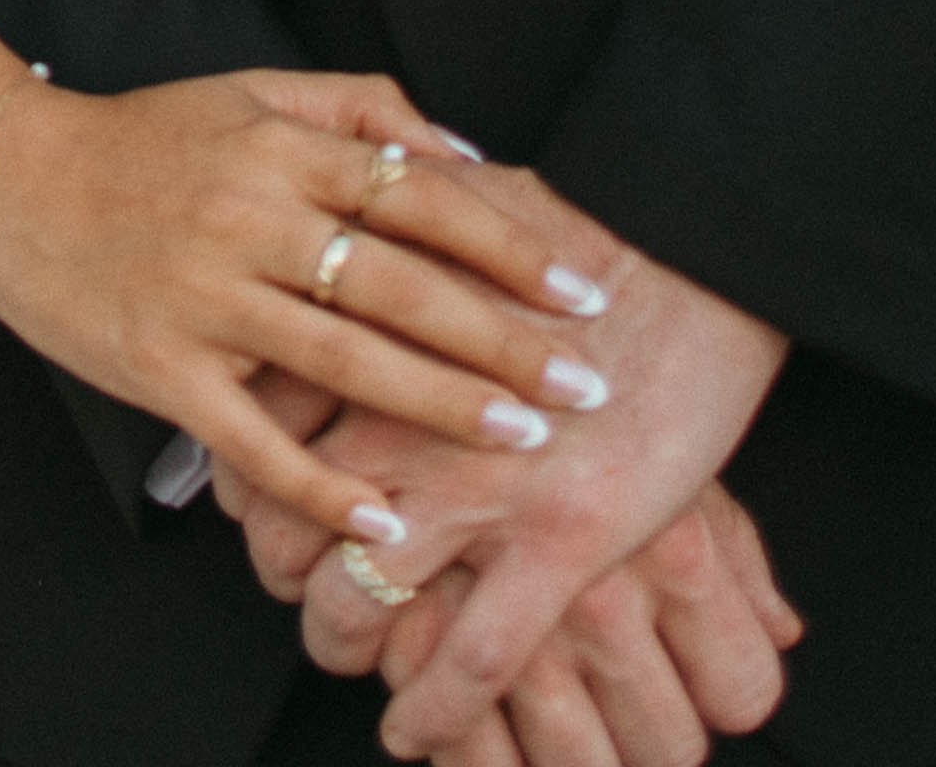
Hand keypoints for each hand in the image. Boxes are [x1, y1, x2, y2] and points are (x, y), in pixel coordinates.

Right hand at [0, 73, 624, 543]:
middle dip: (503, 343)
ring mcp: (204, 300)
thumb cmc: (139, 139)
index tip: (583, 290)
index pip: (421, 198)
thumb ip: (358, 108)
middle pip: (402, 288)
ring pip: (345, 361)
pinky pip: (257, 439)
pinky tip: (386, 522)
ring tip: (524, 442)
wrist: (1, 177)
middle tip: (585, 386)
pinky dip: (323, 486)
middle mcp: (249, 221)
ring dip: (442, 408)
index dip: (510, 246)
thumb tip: (466, 151)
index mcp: (280, 151)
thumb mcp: (248, 92)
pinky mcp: (161, 369)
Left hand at [224, 188, 793, 759]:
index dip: (241, 483)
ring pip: (355, 601)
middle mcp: (399, 415)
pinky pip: (471, 659)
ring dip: (338, 644)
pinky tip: (414, 732)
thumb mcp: (438, 221)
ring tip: (347, 654)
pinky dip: (432, 710)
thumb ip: (369, 262)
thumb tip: (325, 275)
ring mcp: (476, 482)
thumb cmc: (575, 225)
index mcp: (362, 336)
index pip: (252, 430)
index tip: (250, 503)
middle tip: (298, 586)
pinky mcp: (561, 537)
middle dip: (279, 573)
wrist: (694, 248)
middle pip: (283, 525)